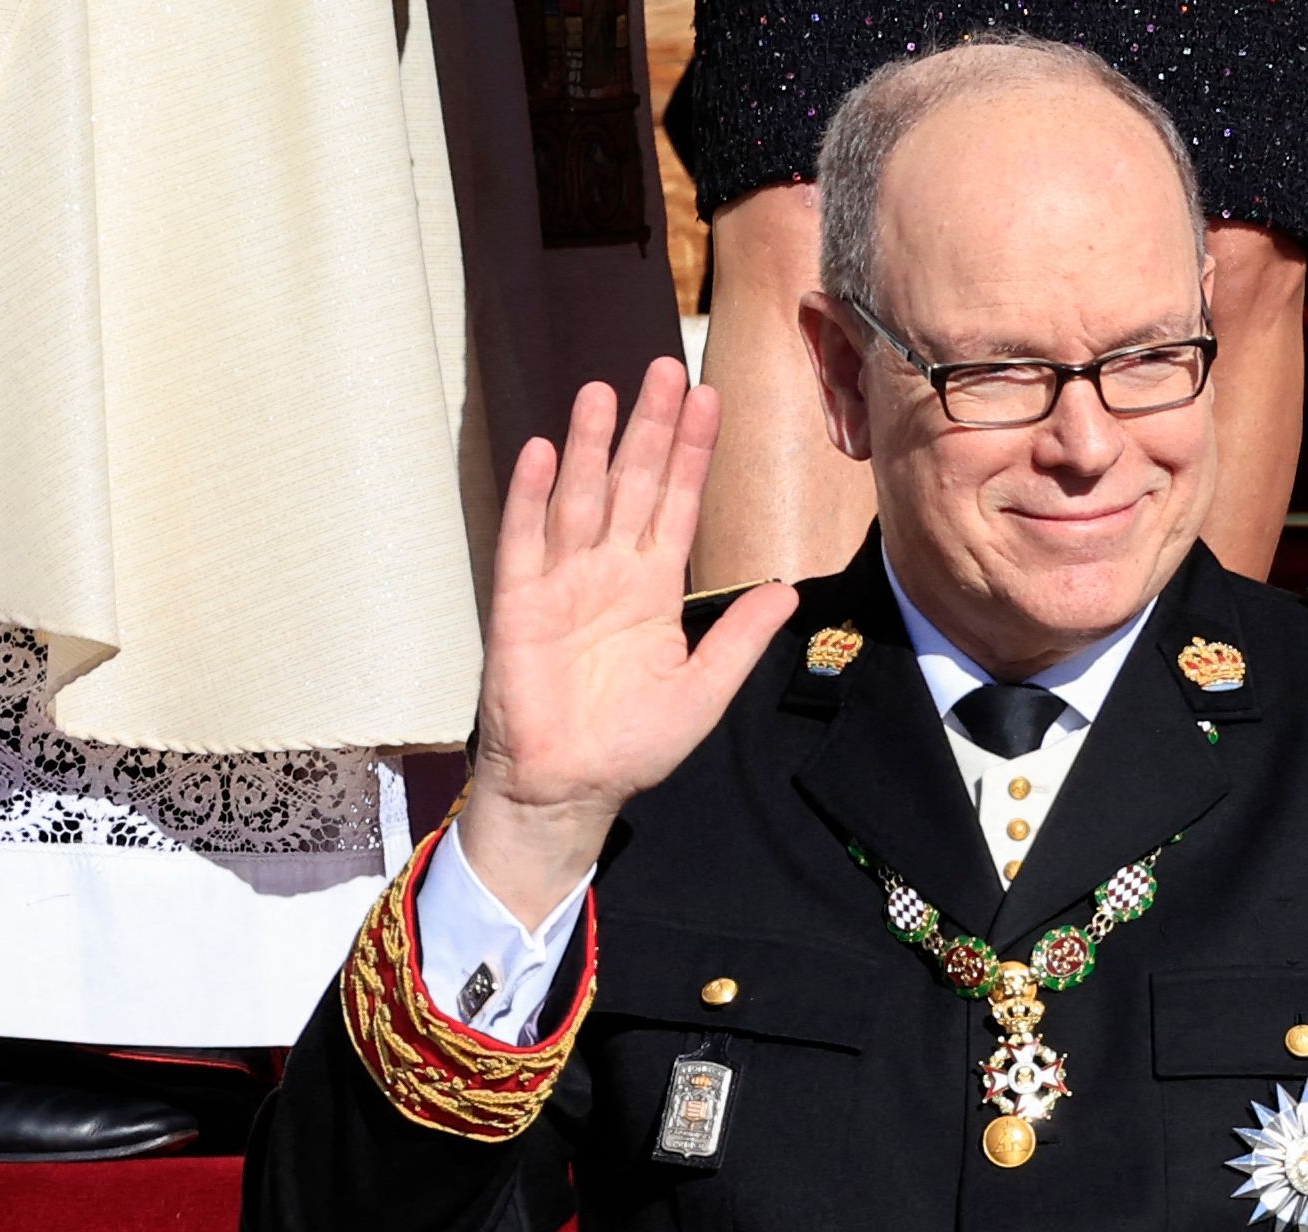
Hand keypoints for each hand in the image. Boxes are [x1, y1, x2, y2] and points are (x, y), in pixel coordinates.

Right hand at [465, 362, 797, 923]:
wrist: (571, 786)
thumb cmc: (634, 744)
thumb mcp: (705, 691)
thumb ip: (739, 638)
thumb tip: (788, 590)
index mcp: (654, 590)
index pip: (678, 506)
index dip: (692, 455)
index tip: (708, 401)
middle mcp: (609, 573)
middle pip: (632, 485)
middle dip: (650, 429)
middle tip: (666, 368)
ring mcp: (562, 582)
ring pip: (581, 498)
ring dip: (592, 445)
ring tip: (605, 390)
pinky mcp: (520, 602)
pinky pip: (525, 539)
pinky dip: (534, 496)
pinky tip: (546, 452)